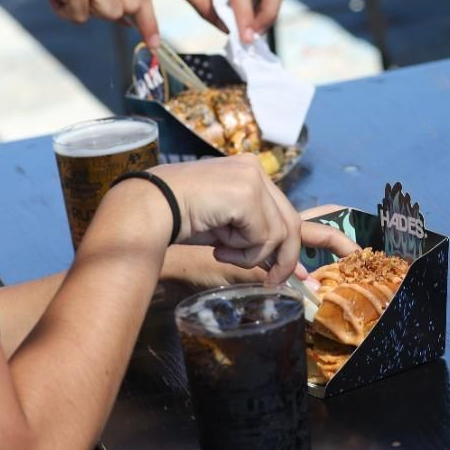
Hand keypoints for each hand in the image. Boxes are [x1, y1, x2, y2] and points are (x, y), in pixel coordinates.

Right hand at [153, 155, 304, 282]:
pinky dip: (243, 252)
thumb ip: (252, 236)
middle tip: (271, 280)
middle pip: (290, 221)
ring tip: (221, 252)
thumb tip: (279, 266)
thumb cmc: (181, 219)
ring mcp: (253, 179)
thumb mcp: (224, 227)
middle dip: (283, 258)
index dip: (293, 243)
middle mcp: (254, 169)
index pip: (283, 209)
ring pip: (279, 233)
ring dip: (251, 255)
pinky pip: (264, 237)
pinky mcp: (248, 194)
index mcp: (249, 171)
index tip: (298, 272)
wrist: (150, 207)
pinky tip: (218, 247)